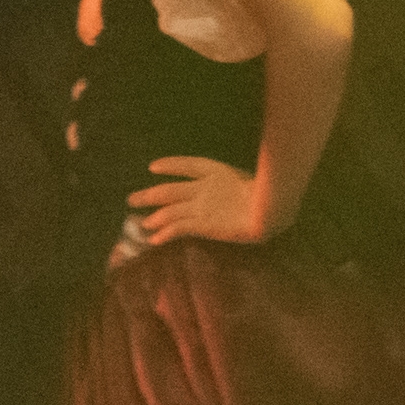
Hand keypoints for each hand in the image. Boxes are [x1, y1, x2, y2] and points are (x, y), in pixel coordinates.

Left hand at [128, 154, 281, 246]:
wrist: (271, 208)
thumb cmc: (272, 196)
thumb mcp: (257, 182)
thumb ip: (244, 183)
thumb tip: (246, 186)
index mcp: (219, 172)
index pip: (188, 165)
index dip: (170, 165)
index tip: (153, 167)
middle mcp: (205, 187)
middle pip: (169, 190)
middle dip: (149, 195)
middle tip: (132, 199)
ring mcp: (202, 206)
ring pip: (169, 210)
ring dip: (154, 217)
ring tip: (143, 223)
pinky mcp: (202, 224)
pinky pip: (177, 229)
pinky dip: (164, 234)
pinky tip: (154, 240)